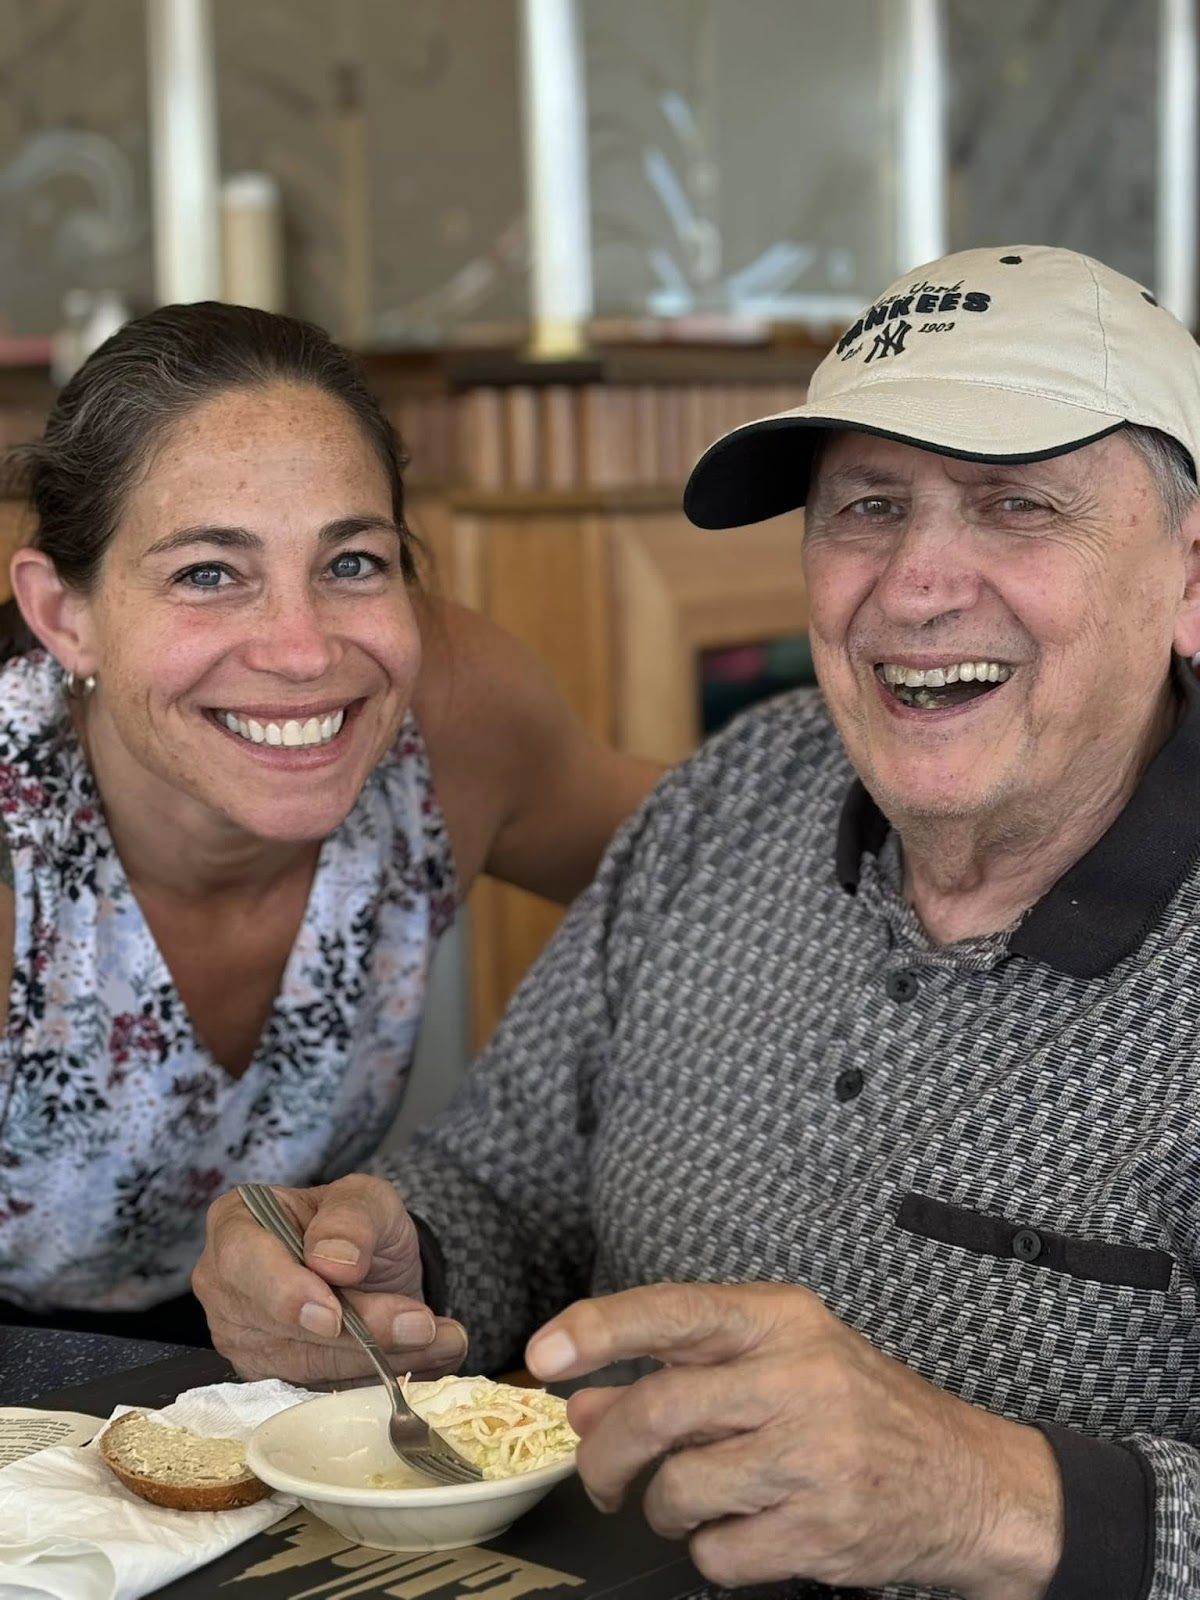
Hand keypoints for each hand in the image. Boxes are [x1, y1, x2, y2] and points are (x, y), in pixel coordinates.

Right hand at [193, 1174, 468, 1385]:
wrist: (371, 1265)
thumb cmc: (355, 1222)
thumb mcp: (365, 1198)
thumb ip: (350, 1218)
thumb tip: (334, 1261)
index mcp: (234, 1224)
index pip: (242, 1260)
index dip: (283, 1292)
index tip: (333, 1315)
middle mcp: (225, 1287)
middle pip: (277, 1323)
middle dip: (354, 1330)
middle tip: (421, 1326)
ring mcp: (242, 1339)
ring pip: (305, 1364)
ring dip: (378, 1357)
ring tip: (438, 1337)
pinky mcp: (270, 1378)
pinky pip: (320, 1389)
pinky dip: (376, 1377)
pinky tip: (423, 1359)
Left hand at [526, 1282, 1062, 1598]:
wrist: (970, 1483)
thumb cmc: (859, 1412)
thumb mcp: (776, 1369)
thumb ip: (678, 1378)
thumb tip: (583, 1403)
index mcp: (783, 1322)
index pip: (674, 1310)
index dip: (598, 1328)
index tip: (543, 1354)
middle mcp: (800, 1377)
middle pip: (659, 1411)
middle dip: (607, 1454)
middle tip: (600, 1474)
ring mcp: (816, 1456)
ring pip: (679, 1490)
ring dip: (663, 1509)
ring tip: (695, 1501)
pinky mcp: (825, 1531)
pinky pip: (718, 1554)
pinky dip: (712, 1552)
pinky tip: (748, 1531)